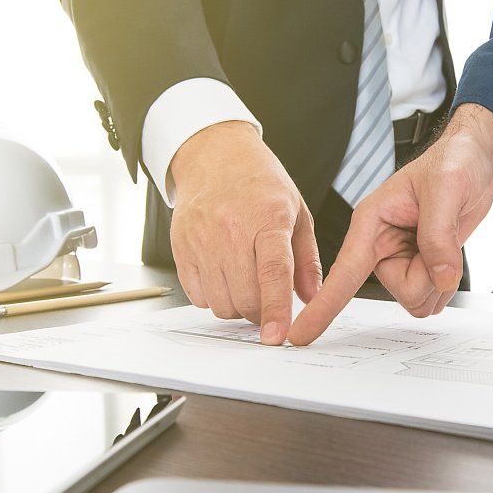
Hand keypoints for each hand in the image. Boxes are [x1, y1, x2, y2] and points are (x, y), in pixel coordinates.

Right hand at [168, 121, 319, 343]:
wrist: (214, 154)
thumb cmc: (260, 182)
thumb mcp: (297, 211)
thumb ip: (307, 259)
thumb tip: (312, 298)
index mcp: (268, 218)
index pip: (272, 274)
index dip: (276, 310)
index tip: (278, 338)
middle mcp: (230, 229)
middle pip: (245, 297)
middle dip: (261, 312)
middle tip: (269, 303)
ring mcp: (201, 239)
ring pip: (221, 303)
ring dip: (238, 306)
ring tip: (246, 283)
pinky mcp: (180, 247)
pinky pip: (198, 296)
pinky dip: (214, 297)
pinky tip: (224, 275)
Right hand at [289, 104, 492, 344]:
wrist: (471, 164)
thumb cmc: (451, 164)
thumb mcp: (446, 189)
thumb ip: (438, 234)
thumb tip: (439, 275)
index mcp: (371, 222)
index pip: (344, 271)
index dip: (323, 306)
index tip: (299, 334)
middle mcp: (380, 246)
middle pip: (400, 290)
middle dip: (428, 273)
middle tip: (443, 238)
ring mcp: (399, 260)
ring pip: (416, 298)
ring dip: (440, 279)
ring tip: (445, 242)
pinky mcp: (417, 269)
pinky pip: (431, 298)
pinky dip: (447, 283)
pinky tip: (448, 255)